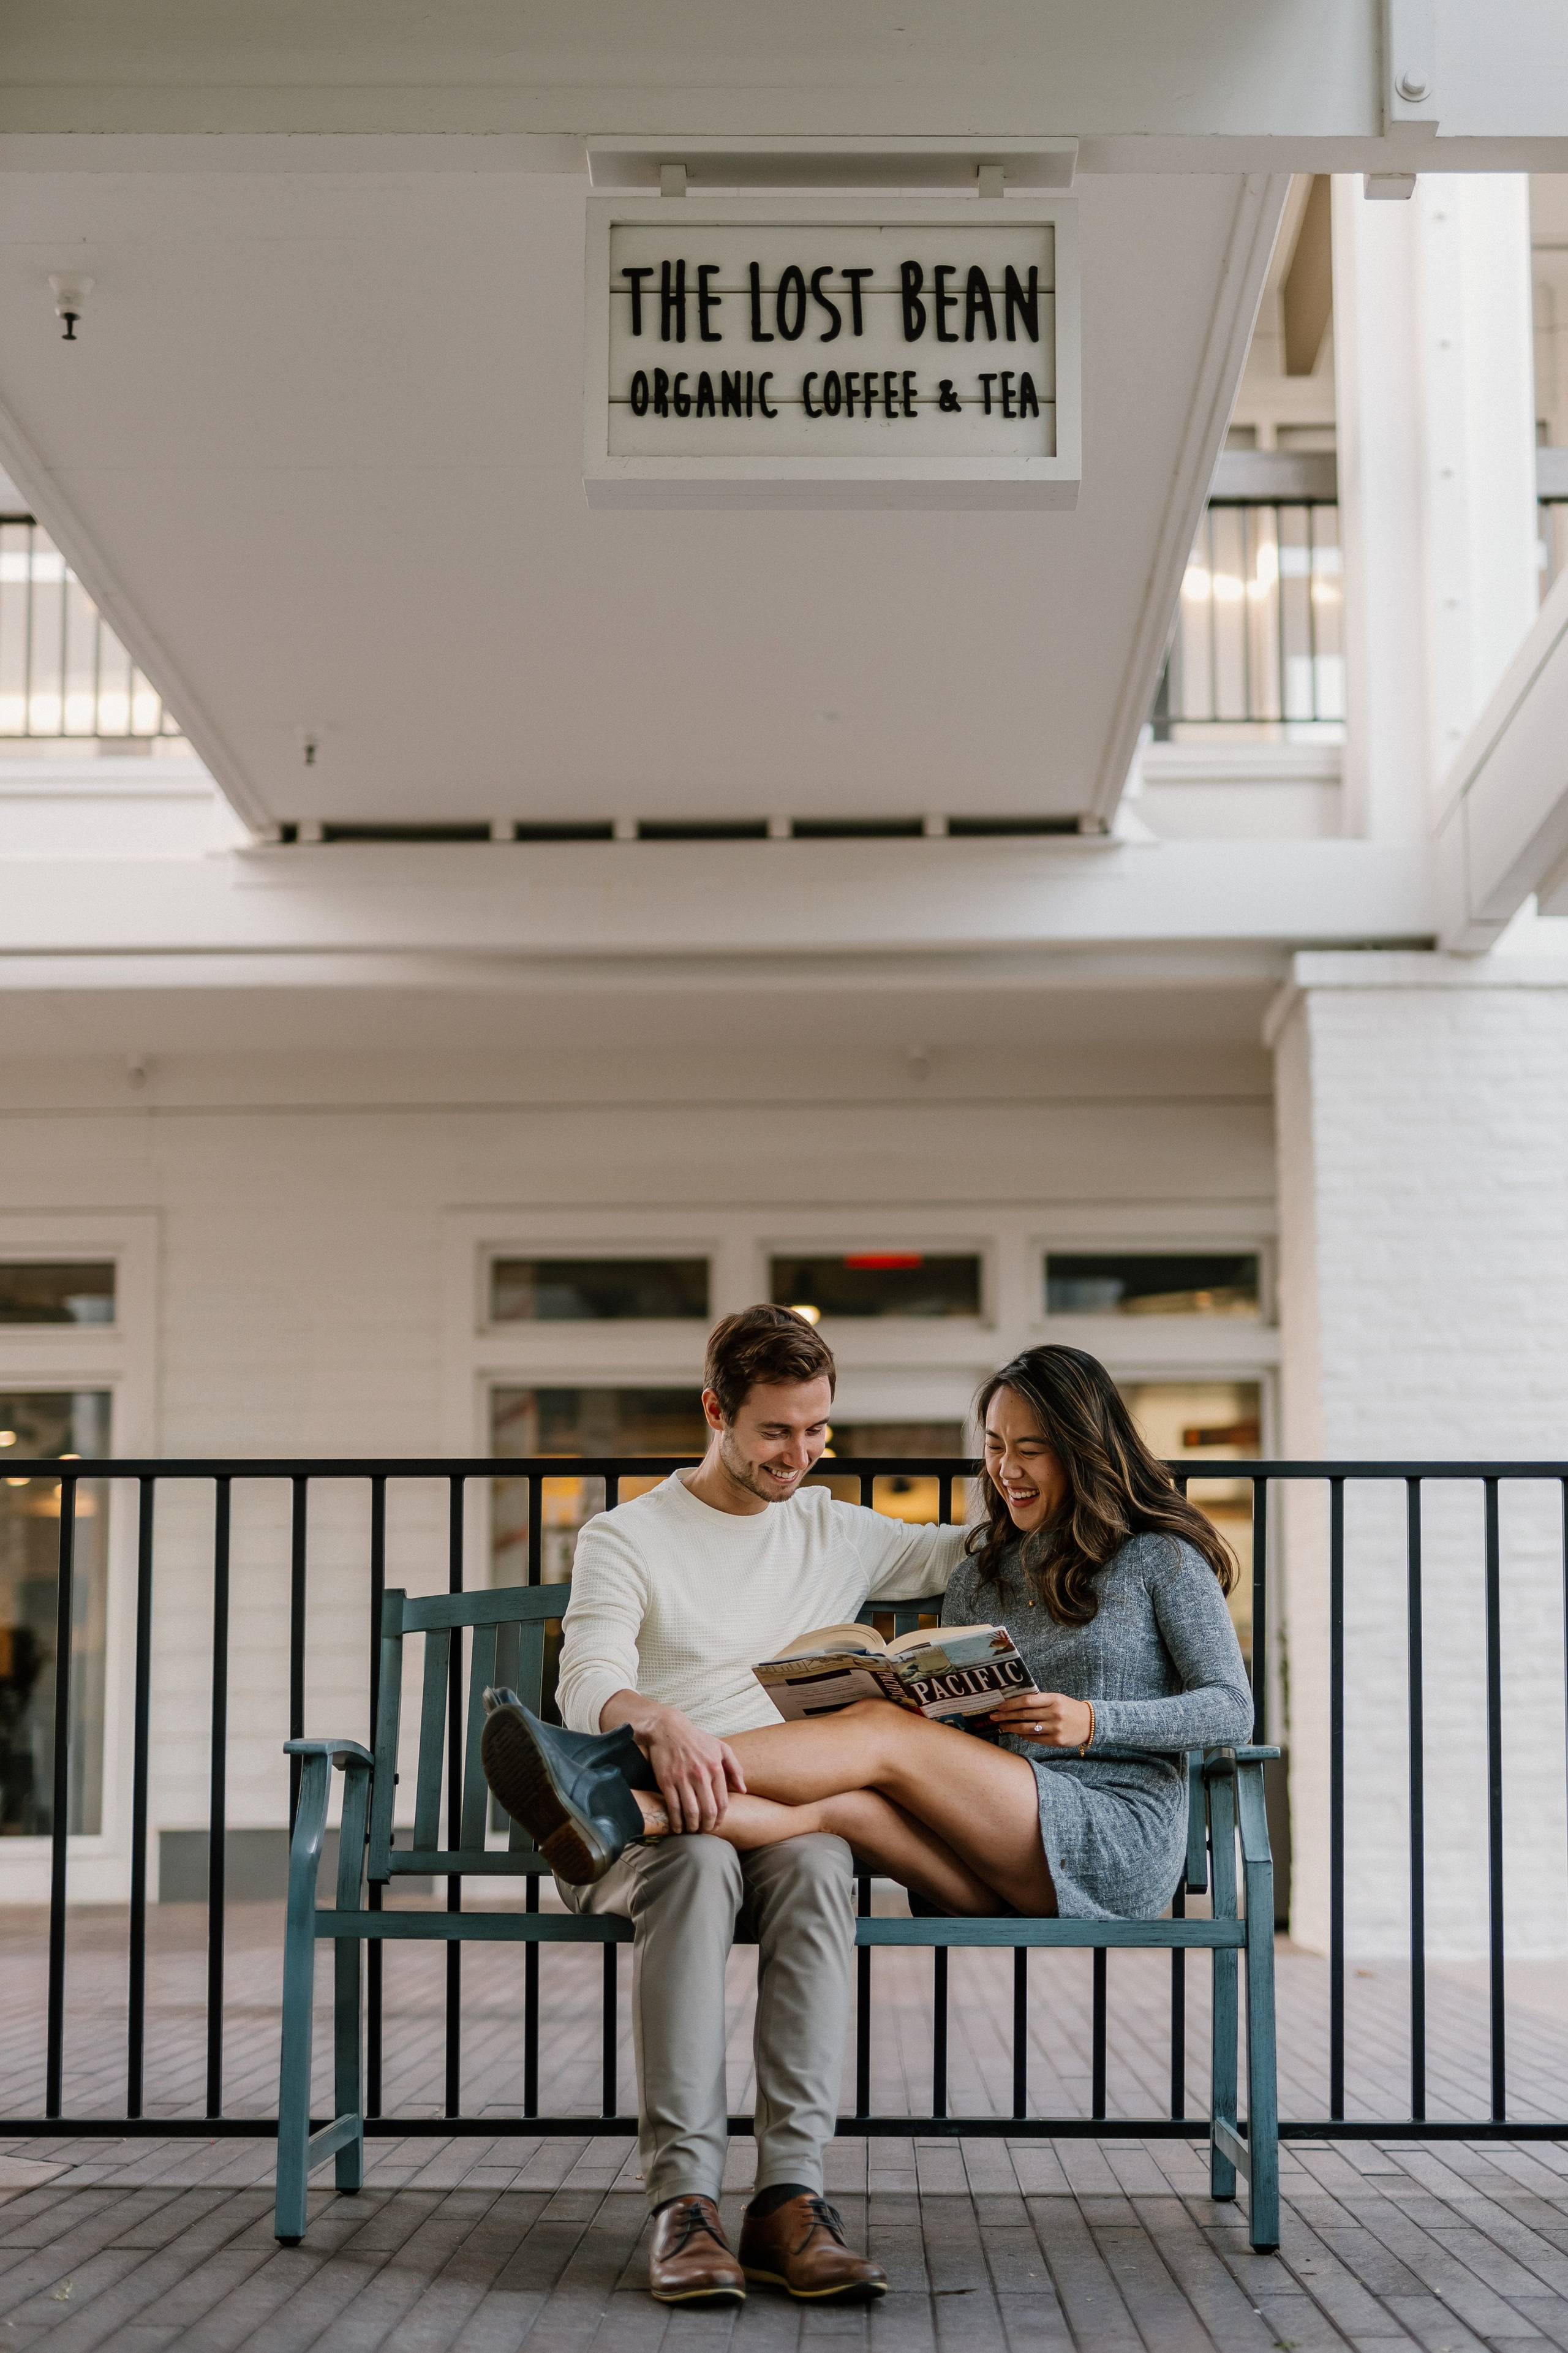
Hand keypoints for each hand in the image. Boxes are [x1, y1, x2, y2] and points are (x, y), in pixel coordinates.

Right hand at [637, 1703, 746, 1832]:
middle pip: (708, 1810)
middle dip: (708, 1826)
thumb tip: (743, 1789)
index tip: (716, 1825)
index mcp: (715, 1767)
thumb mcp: (721, 1748)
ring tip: (692, 1830)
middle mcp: (700, 1774)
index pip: (722, 1802)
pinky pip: (673, 1807)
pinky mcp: (666, 1781)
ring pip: (691, 1812)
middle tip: (705, 1831)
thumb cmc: (696, 1739)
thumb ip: (735, 1768)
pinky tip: (678, 1827)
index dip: (720, 1818)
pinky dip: (676, 1822)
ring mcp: (682, 1778)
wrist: (668, 1729)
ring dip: (693, 1827)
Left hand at [987, 1690, 1093, 1748]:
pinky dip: (1023, 1735)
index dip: (1011, 1703)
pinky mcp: (1056, 1741)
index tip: (1000, 1706)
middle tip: (994, 1716)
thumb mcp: (1056, 1699)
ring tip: (1002, 1725)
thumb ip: (1039, 1700)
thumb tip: (1015, 1703)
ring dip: (1012, 1727)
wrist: (1089, 1723)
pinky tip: (1016, 1732)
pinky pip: (1035, 1739)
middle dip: (1006, 1716)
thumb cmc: (1068, 1708)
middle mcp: (1054, 1713)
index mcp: (1053, 1699)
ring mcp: (1055, 1728)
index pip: (1027, 1700)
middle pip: (1025, 1715)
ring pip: (1027, 1728)